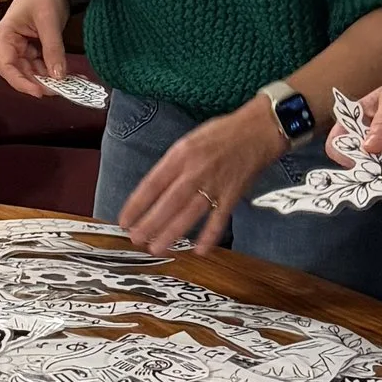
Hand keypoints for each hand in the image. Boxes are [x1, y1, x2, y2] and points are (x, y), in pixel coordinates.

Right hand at [0, 0, 72, 96]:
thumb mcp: (49, 21)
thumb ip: (53, 49)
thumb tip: (59, 77)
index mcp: (6, 37)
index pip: (7, 67)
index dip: (21, 83)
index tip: (39, 92)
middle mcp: (12, 45)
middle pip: (21, 72)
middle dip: (40, 83)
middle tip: (61, 91)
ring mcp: (24, 47)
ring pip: (34, 70)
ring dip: (50, 79)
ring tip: (70, 85)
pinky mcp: (36, 46)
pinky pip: (44, 63)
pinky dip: (56, 70)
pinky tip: (71, 75)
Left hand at [119, 102, 284, 255]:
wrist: (258, 130)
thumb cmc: (221, 134)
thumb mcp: (188, 141)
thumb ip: (172, 165)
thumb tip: (154, 191)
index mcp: (180, 155)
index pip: (152, 183)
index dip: (136, 204)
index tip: (124, 220)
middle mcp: (195, 171)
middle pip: (168, 202)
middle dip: (150, 223)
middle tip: (136, 239)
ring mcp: (215, 184)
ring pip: (190, 213)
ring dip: (172, 233)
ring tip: (157, 248)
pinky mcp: (232, 194)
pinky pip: (219, 219)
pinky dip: (209, 236)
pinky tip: (199, 250)